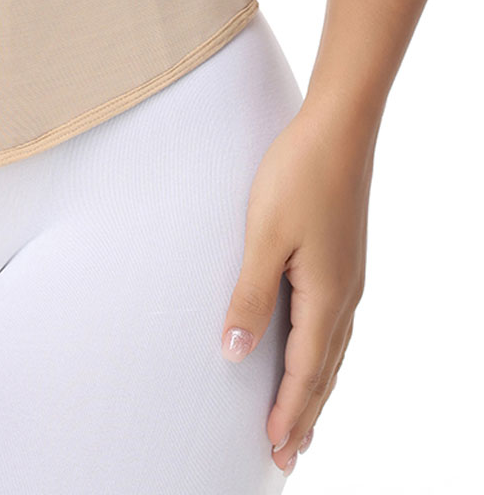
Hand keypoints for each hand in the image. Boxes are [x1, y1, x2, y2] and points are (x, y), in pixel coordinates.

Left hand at [219, 101, 371, 473]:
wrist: (338, 129)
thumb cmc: (298, 175)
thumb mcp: (264, 236)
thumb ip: (251, 296)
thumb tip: (236, 353)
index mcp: (326, 297)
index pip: (305, 372)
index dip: (288, 411)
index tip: (274, 449)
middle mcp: (345, 296)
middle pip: (325, 372)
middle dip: (305, 414)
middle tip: (287, 456)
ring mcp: (348, 278)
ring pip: (333, 350)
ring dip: (316, 389)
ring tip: (301, 420)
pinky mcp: (344, 260)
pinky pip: (334, 325)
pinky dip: (323, 355)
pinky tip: (313, 352)